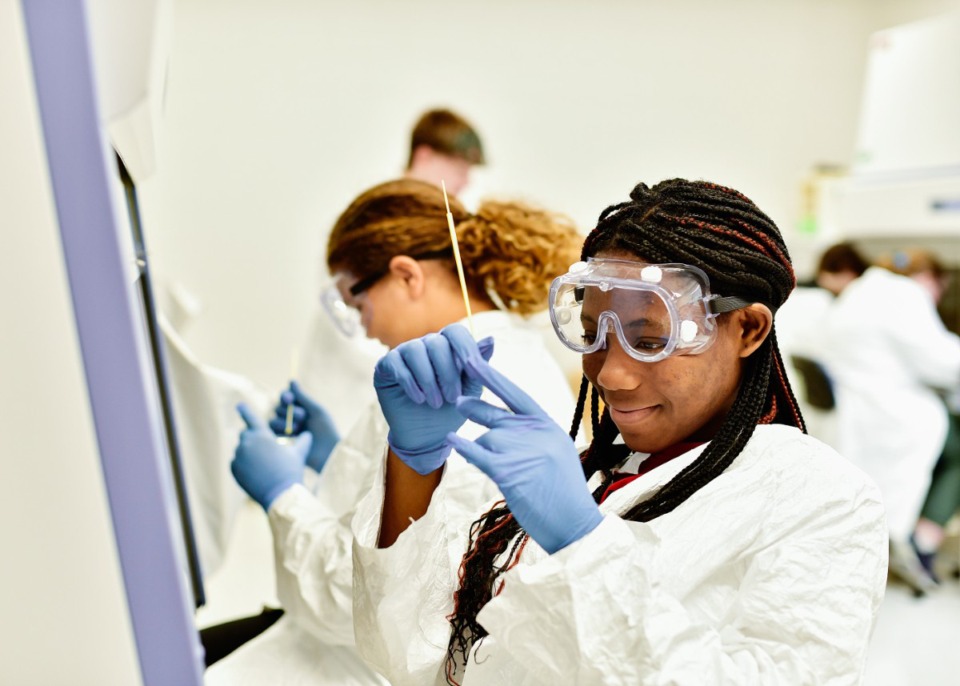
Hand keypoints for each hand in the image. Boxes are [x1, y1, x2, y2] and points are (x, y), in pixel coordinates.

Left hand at [231, 403, 312, 510]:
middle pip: (246, 434)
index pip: (251, 418)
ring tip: (263, 464)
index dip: (246, 410)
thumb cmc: (291, 471)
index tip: (239, 405)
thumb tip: (309, 434)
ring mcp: (238, 456)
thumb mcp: (299, 454)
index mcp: (262, 435)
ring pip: (242, 449)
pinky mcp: (234, 469)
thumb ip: (303, 441)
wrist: (280, 494)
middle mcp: (247, 443)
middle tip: (265, 449)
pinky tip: (256, 472)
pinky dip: (244, 464)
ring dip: (250, 452)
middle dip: (254, 438)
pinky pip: (237, 462)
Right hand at [268, 381, 338, 472]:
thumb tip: (291, 380)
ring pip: (273, 419)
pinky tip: (291, 436)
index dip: (285, 396)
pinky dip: (280, 431)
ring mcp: (285, 429)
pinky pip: (271, 432)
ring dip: (285, 422)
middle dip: (290, 411)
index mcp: (300, 407)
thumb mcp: (316, 410)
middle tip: (303, 417)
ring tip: (298, 429)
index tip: (290, 400)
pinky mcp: (280, 441)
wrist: (327, 453)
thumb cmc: (326, 430)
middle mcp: (290, 417)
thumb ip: (302, 397)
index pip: (286, 397)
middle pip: (278, 407)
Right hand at [373, 324, 492, 474]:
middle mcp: (426, 345)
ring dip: (428, 379)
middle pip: (437, 342)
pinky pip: (396, 363)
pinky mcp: (385, 366)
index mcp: (448, 346)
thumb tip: (491, 339)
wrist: (426, 436)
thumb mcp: (470, 390)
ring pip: (416, 350)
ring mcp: (404, 352)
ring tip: (435, 403)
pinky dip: (410, 382)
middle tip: (452, 398)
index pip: (456, 332)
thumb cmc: (450, 410)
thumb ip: (478, 365)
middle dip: (447, 372)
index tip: (473, 370)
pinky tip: (419, 399)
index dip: (465, 347)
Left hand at [447, 356, 602, 553]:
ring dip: (485, 453)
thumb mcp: (554, 450)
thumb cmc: (562, 489)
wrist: (572, 521)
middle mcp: (532, 431)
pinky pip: (475, 453)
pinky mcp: (506, 471)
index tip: (473, 360)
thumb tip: (494, 425)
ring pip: (484, 439)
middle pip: (492, 414)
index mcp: (546, 424)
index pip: (514, 393)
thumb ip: (529, 433)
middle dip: (473, 408)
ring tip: (510, 473)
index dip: (491, 376)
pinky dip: (461, 447)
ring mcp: (519, 449)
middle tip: (459, 401)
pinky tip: (450, 440)